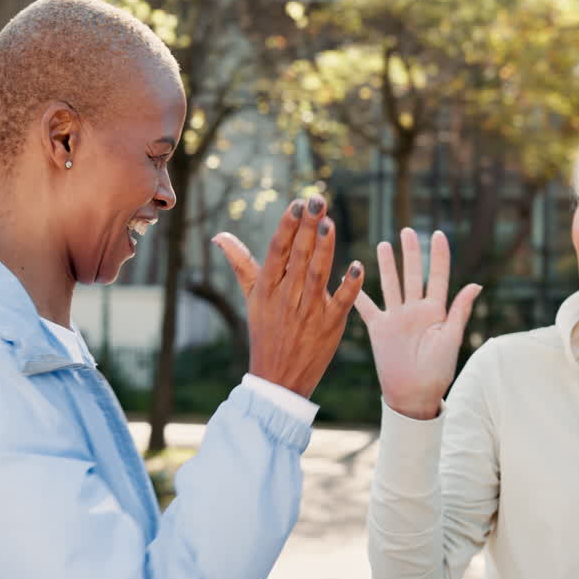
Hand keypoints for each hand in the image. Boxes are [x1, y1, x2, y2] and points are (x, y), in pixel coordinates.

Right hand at [212, 197, 363, 398]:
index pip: (277, 251)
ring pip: (317, 275)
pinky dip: (350, 285)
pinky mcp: (330, 326)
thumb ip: (241, 264)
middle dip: (307, 227)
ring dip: (324, 250)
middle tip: (317, 200)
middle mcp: (287, 297)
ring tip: (330, 223)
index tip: (296, 203)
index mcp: (267, 288)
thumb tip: (220, 236)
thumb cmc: (265, 332)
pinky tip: (358, 266)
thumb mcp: (251, 298)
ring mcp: (309, 312)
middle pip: (298, 257)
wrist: (278, 379)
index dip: (287, 227)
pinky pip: (341, 303)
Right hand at [355, 228, 480, 419]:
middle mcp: (415, 310)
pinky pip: (366, 306)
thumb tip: (475, 285)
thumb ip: (459, 311)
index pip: (437, 277)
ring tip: (385, 244)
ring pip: (390, 284)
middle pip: (412, 274)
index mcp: (435, 311)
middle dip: (411, 252)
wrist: (413, 394)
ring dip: (388, 265)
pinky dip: (357, 292)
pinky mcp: (379, 328)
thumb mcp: (451, 339)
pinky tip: (350, 275)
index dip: (438, 256)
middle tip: (407, 230)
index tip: (438, 234)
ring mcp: (396, 317)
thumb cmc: (438, 371)